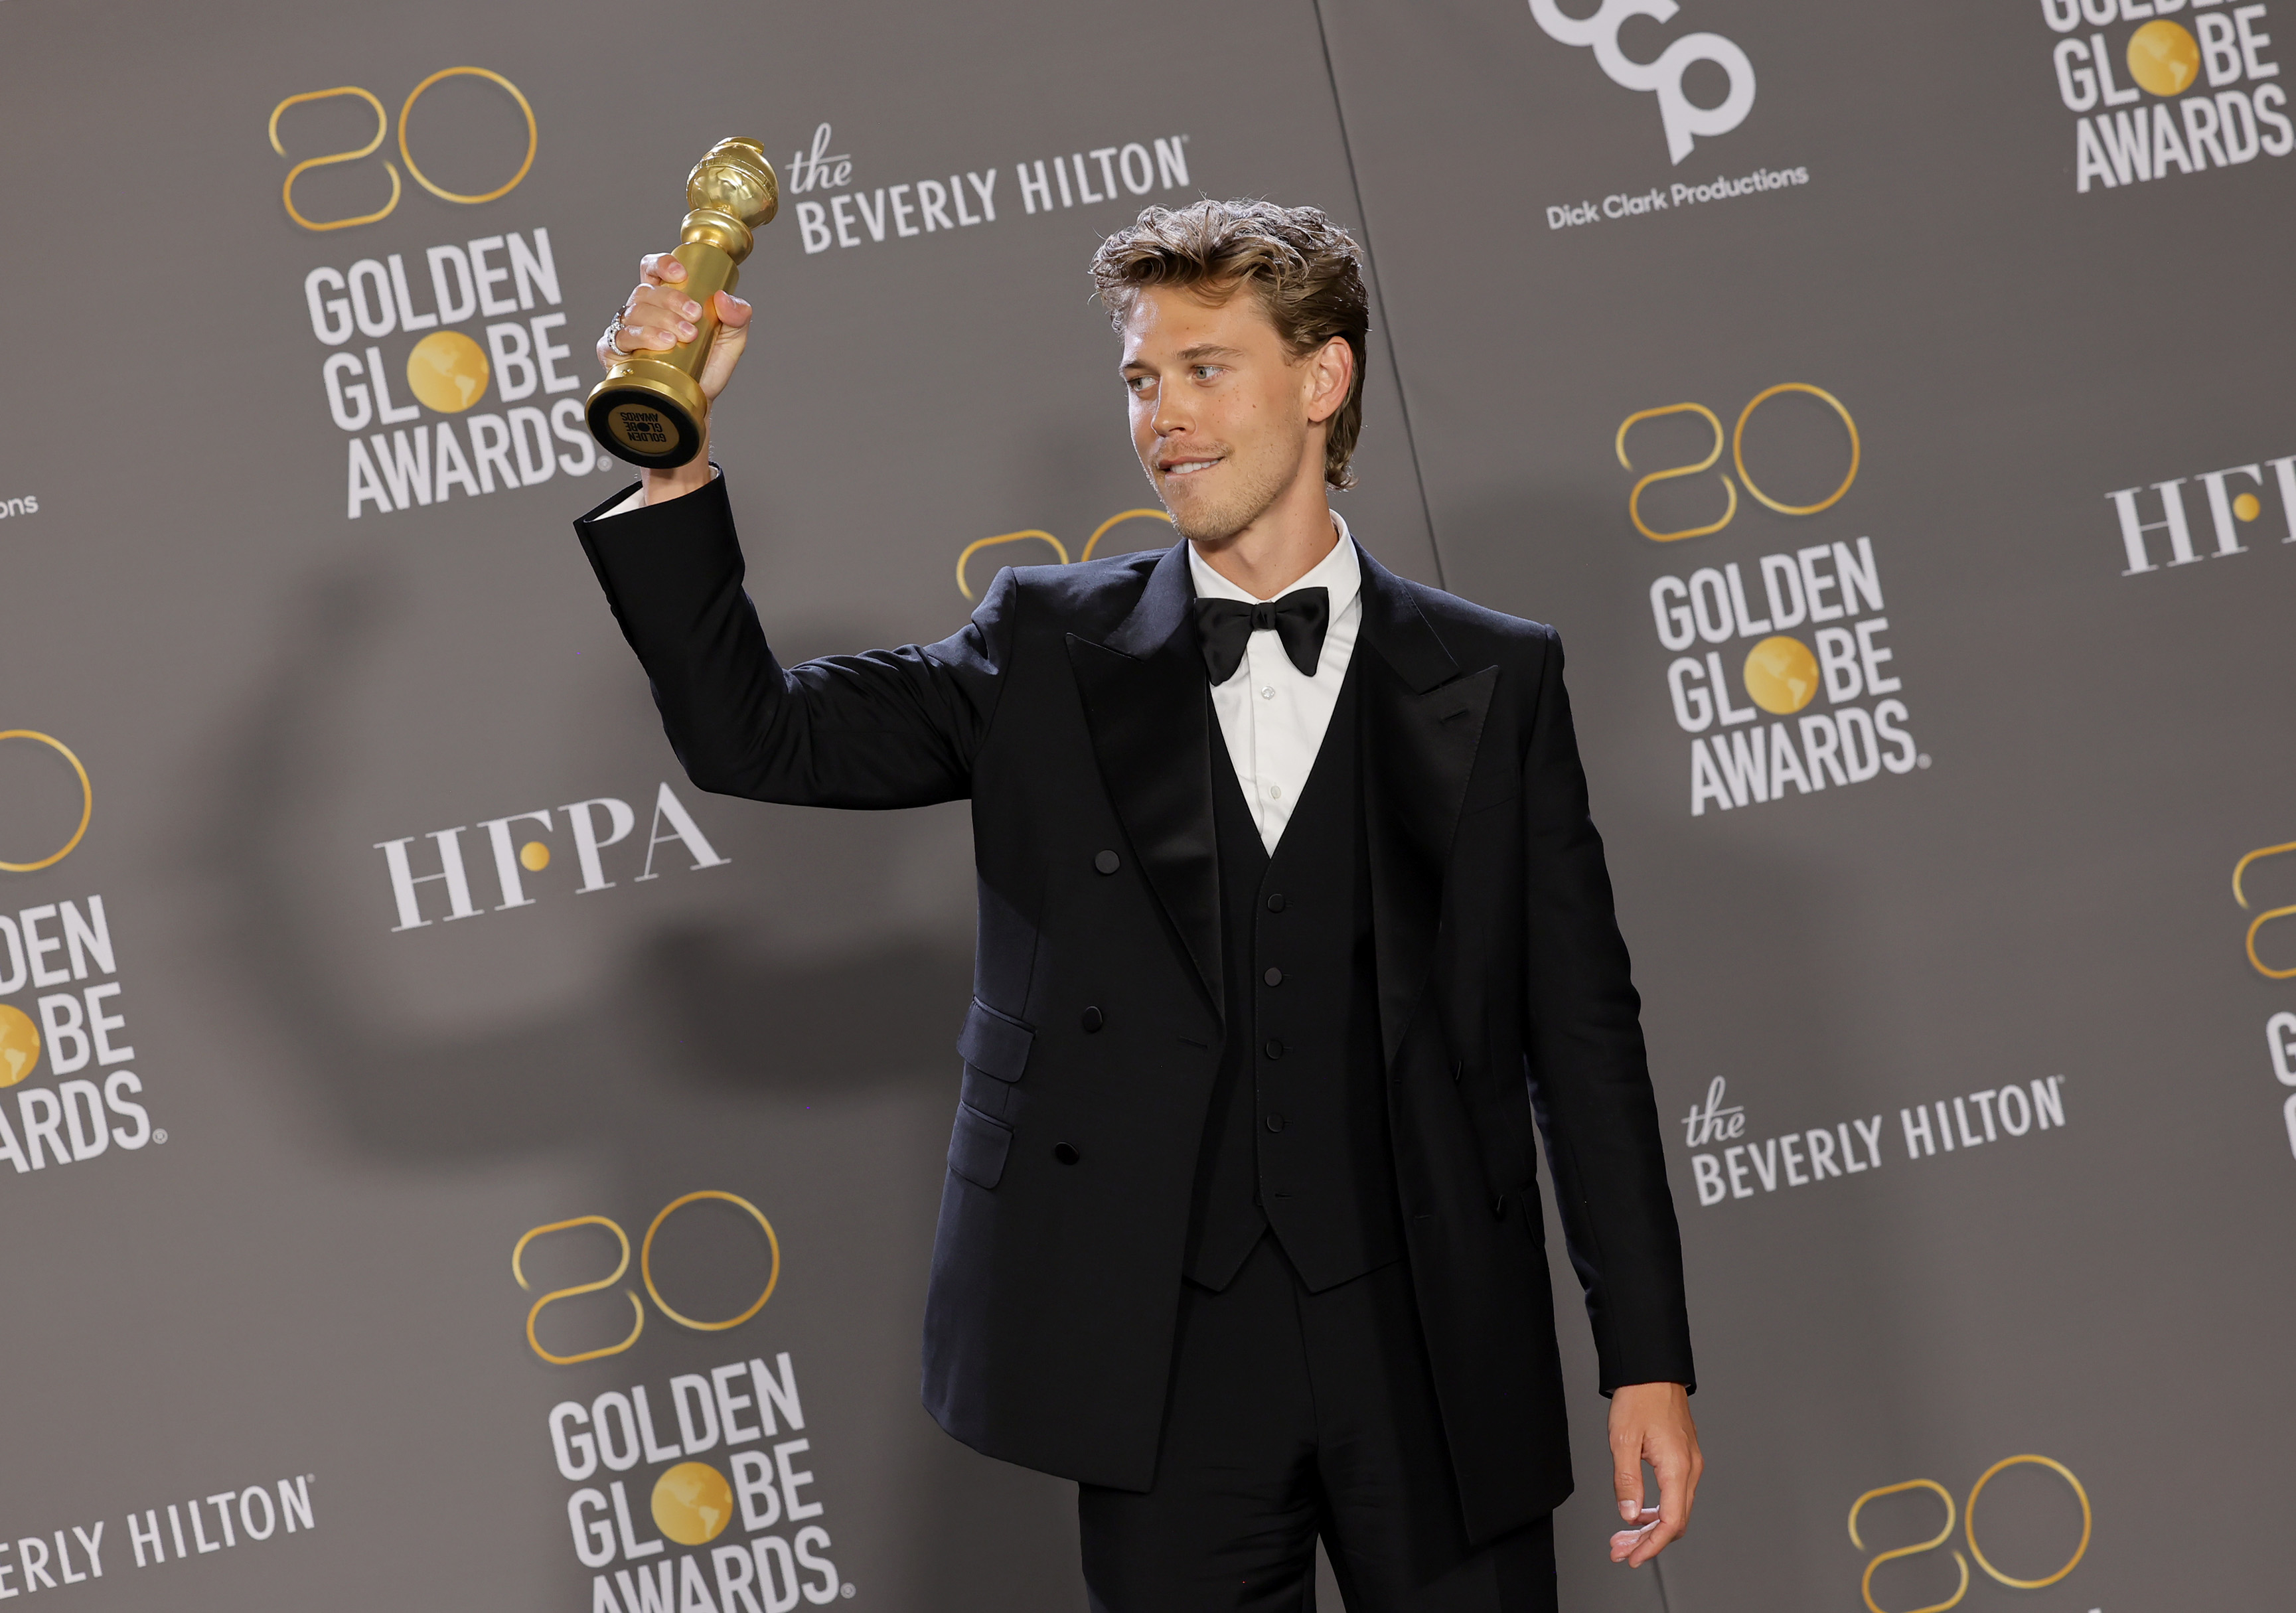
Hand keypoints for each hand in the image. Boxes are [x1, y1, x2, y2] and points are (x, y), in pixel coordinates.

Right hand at [599, 253, 754, 503]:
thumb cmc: (706, 366)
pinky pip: (619, 338)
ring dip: (660, 320)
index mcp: (664, 298)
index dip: (662, 264)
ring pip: (634, 311)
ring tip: (683, 337)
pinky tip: (660, 344)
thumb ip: (738, 317)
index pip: (653, 269)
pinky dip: (640, 338)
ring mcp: (626, 331)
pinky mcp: (613, 353)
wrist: (694, 404)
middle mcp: (642, 310)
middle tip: (694, 319)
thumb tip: (724, 299)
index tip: (681, 275)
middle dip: (672, 301)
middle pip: (647, 291)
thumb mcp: (731, 341)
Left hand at [1606, 1381, 1700, 1567]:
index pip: (1670, 1522)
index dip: (1651, 1546)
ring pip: (1675, 1509)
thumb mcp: (1622, 1439)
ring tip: (1624, 1536)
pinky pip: (1675, 1495)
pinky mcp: (1684, 1458)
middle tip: (1619, 1550)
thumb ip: (1626, 1480)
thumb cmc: (1639, 1397)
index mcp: (1678, 1467)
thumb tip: (1628, 1514)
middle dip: (1647, 1541)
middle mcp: (1690, 1469)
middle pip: (1674, 1521)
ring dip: (1650, 1527)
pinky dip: (1656, 1510)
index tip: (1632, 1557)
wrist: (1652, 1370)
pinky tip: (1638, 1513)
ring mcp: (1690, 1463)